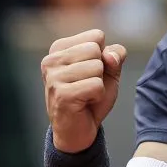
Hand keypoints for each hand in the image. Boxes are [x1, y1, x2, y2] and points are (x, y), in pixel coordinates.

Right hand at [42, 28, 126, 152]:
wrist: (78, 131)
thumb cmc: (92, 96)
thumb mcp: (109, 71)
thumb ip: (115, 55)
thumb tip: (109, 56)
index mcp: (59, 48)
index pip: (96, 36)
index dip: (103, 56)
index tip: (90, 72)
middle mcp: (51, 59)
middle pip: (96, 49)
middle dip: (101, 70)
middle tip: (88, 86)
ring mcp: (54, 77)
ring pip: (97, 67)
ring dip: (99, 84)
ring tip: (85, 94)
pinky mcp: (61, 94)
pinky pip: (96, 85)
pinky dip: (98, 96)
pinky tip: (84, 103)